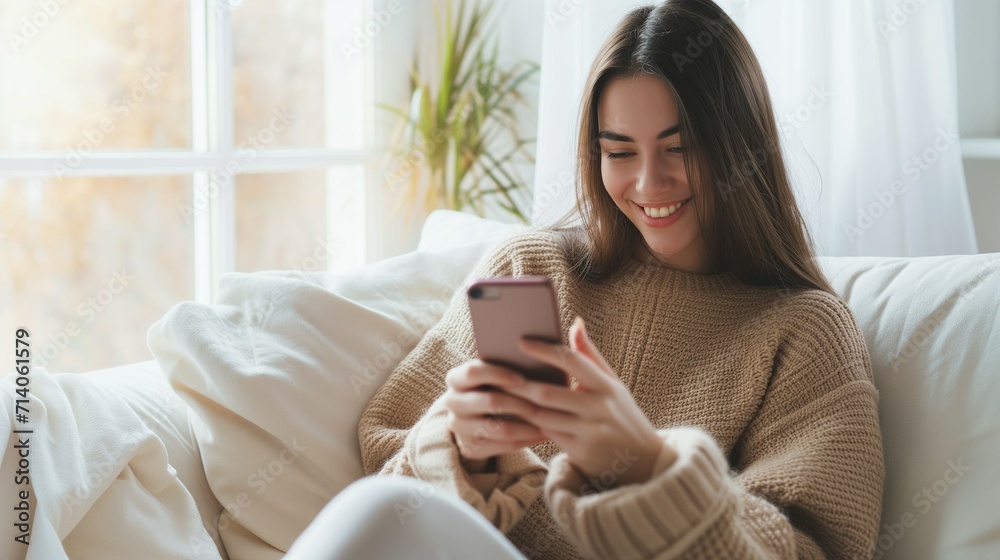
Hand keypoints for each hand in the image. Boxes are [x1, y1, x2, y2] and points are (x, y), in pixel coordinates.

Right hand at [443, 359, 547, 470]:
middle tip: (543, 403)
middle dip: (520, 402)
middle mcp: (452, 402)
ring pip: (499, 429)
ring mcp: (459, 427)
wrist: (474, 415)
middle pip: (489, 401)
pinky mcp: (469, 447)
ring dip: (527, 426)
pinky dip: (525, 440)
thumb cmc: (492, 386)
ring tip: (549, 421)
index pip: (473, 372)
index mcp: (456, 378)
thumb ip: (506, 364)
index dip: (499, 374)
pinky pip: (502, 447)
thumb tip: (538, 358)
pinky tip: (542, 434)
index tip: (523, 378)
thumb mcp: (492, 373)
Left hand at [504, 317, 674, 487]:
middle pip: (549, 392)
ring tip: (498, 393)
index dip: (545, 350)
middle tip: (496, 373)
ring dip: (518, 405)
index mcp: (606, 386)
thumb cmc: (622, 414)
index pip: (573, 361)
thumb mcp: (613, 383)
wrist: (644, 459)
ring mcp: (589, 431)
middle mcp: (598, 408)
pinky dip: (529, 424)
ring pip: (543, 415)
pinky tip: (513, 415)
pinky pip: (547, 434)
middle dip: (520, 383)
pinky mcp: (580, 451)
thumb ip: (591, 355)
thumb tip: (575, 322)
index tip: (521, 342)